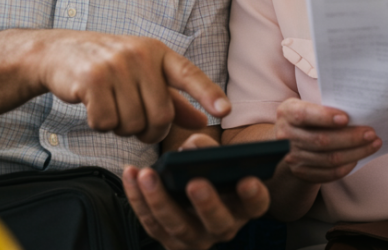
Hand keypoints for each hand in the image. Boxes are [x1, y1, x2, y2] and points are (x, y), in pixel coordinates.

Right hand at [35, 31, 228, 143]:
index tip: (225, 111)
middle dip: (150, 131)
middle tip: (136, 126)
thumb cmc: (107, 65)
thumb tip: (203, 121)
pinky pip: (106, 122)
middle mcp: (139, 55)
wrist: (58, 52)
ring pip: (133, 122)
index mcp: (157, 52)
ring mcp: (115, 65)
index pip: (189, 74)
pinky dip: (101, 125)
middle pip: (160, 114)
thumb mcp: (143, 74)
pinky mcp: (91, 79)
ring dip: (122, 128)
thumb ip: (173, 99)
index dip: (208, 94)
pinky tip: (95, 108)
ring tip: (112, 110)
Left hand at [123, 134, 269, 249]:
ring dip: (160, 200)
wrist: (194, 192)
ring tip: (147, 175)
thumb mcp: (216, 158)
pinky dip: (138, 199)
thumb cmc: (210, 170)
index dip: (254, 194)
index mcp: (243, 206)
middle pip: (217, 221)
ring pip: (178, 226)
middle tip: (194, 183)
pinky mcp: (168, 239)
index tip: (248, 180)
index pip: (255, 204)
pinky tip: (131, 175)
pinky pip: (151, 222)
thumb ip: (207, 148)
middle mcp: (223, 226)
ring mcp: (195, 238)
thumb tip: (190, 147)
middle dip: (206, 203)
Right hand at [274, 99, 379, 182]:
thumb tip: (359, 112)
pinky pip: (328, 174)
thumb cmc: (308, 117)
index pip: (304, 115)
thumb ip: (326, 107)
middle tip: (371, 133)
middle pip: (321, 140)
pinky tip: (358, 158)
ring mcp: (292, 157)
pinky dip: (346, 167)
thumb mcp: (308, 105)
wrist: (289, 140)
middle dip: (350, 137)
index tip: (347, 118)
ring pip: (328, 159)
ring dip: (355, 153)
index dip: (325, 117)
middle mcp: (285, 136)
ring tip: (373, 144)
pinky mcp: (301, 173)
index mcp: (287, 113)